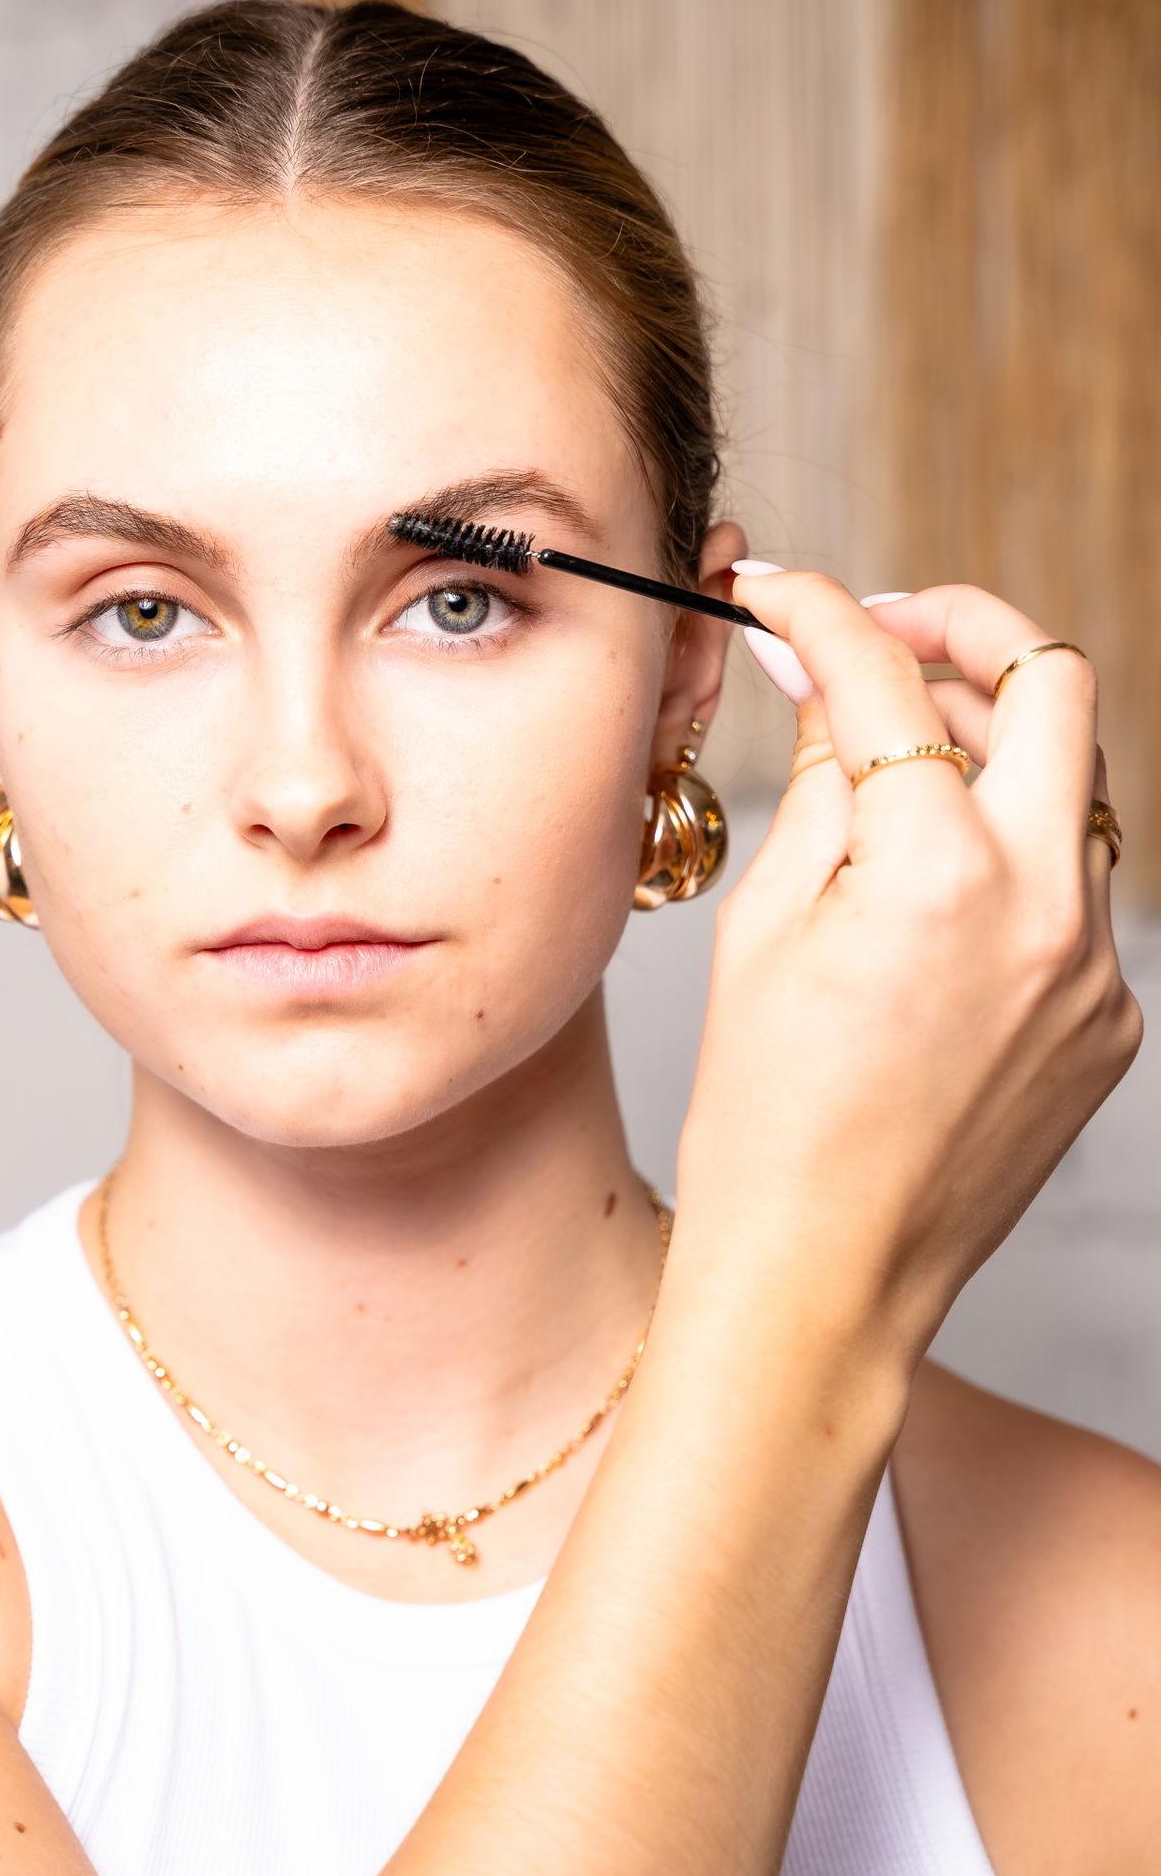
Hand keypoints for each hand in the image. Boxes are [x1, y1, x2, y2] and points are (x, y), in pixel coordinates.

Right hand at [674, 574, 1141, 1363]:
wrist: (825, 1275)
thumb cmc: (765, 1120)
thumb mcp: (764, 927)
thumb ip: (822, 781)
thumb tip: (828, 680)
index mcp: (939, 873)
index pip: (888, 682)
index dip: (823, 614)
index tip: (784, 599)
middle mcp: (1048, 904)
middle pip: (1053, 684)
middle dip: (965, 631)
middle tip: (887, 635)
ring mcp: (1096, 966)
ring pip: (1075, 788)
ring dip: (992, 749)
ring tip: (896, 771)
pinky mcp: (1111, 1019)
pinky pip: (1074, 891)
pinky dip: (1009, 860)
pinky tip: (927, 903)